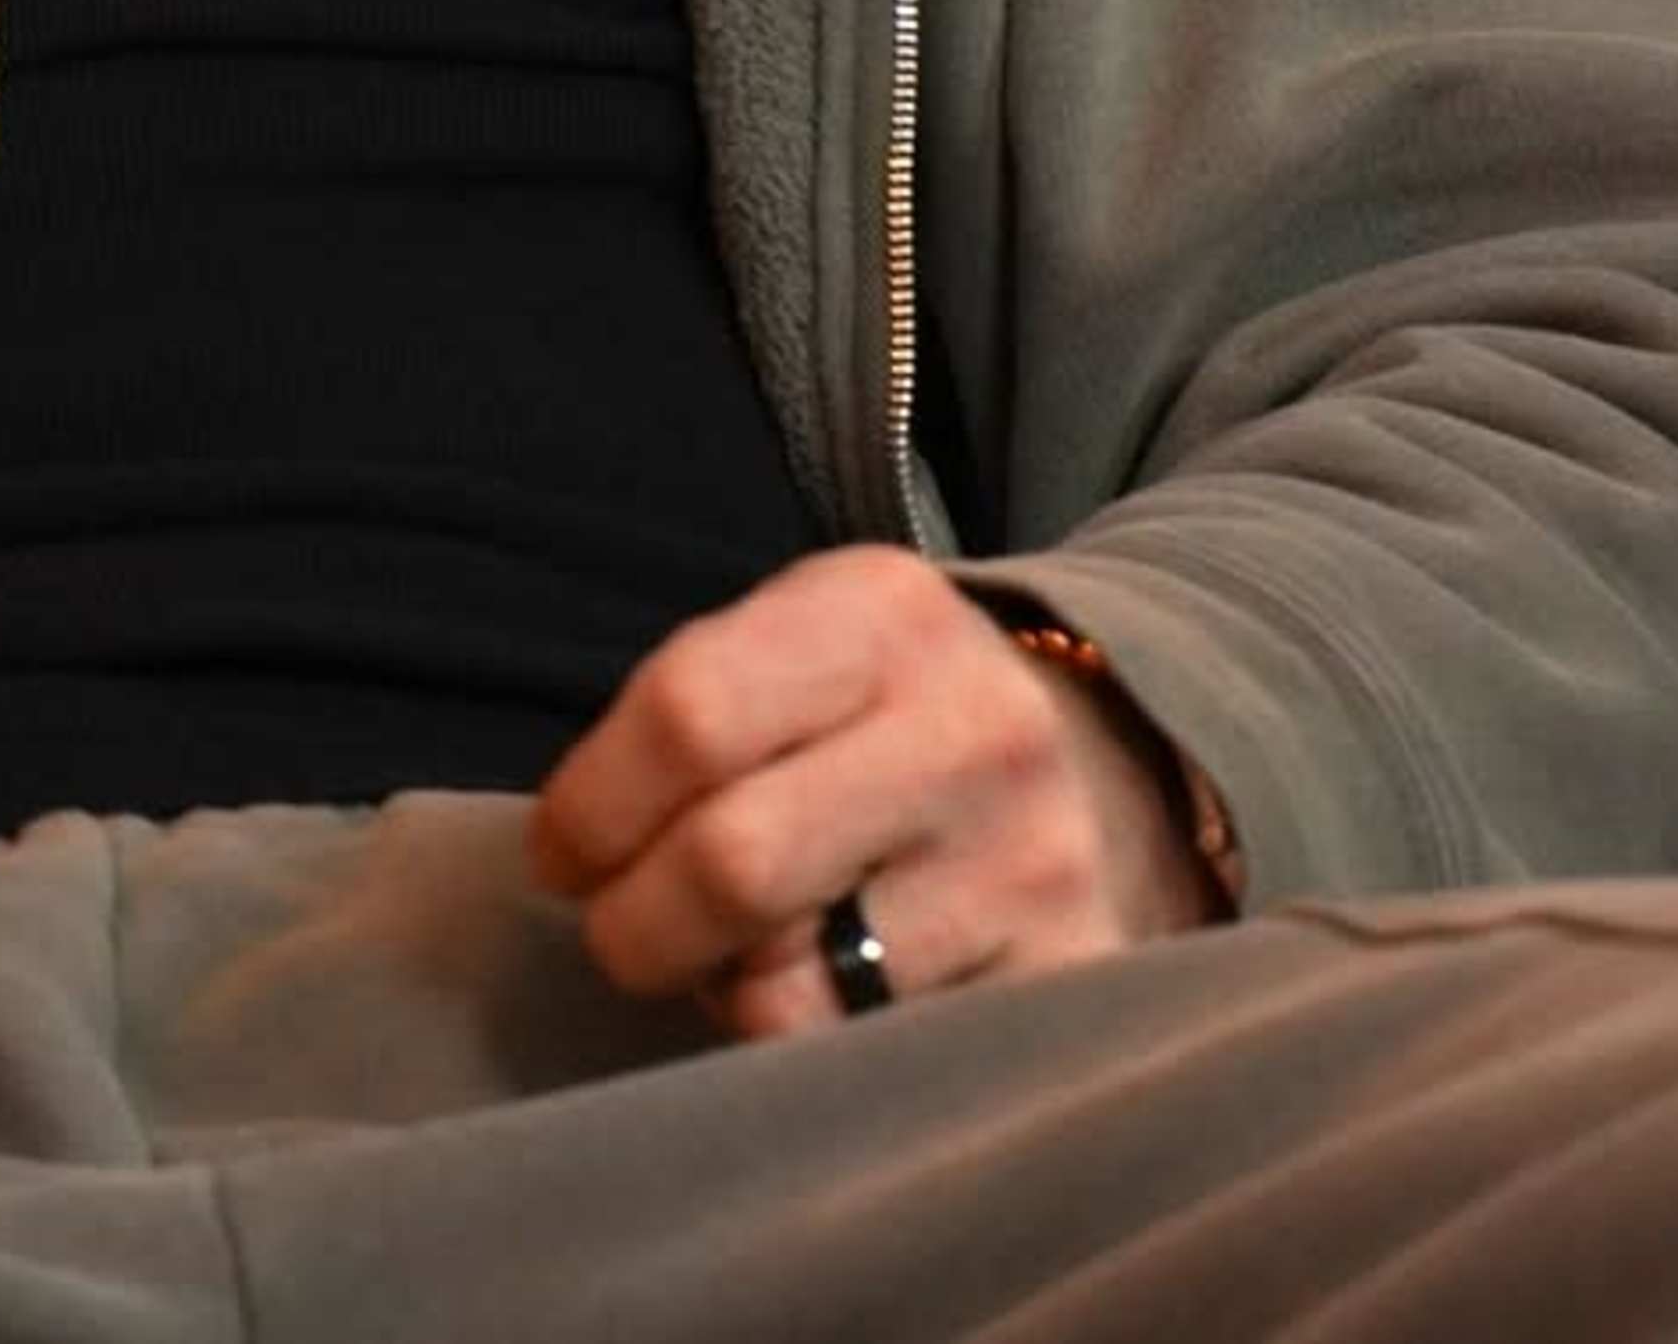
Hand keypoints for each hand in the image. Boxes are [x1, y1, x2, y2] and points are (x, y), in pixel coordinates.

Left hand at [528, 545, 1217, 1037]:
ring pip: (790, 992)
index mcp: (880, 614)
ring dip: (724, 994)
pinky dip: (811, 1051)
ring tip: (740, 957)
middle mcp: (971, 731)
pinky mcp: (1067, 990)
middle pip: (732, 864)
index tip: (561, 856)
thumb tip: (570, 850)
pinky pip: (869, 1064)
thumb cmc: (896, 710)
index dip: (592, 807)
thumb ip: (697, 710)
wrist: (1117, 762)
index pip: (689, 715)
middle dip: (634, 925)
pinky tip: (825, 999)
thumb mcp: (810, 642)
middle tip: (623, 931)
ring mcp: (1031, 868)